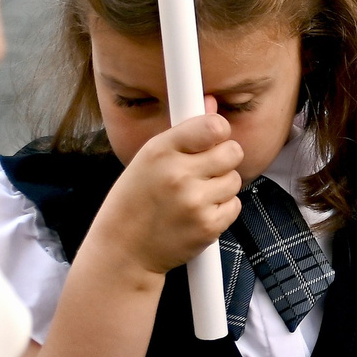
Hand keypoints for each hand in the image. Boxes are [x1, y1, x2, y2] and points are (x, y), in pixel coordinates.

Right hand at [94, 113, 243, 281]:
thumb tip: (212, 103)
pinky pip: (234, 205)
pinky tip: (196, 214)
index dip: (219, 131)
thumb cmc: (134, 202)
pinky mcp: (207, 226)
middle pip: (233, 151)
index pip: (213, 125)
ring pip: (235, 179)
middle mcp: (178, 174)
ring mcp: (194, 202)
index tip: (212, 139)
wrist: (122, 253)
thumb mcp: (147, 160)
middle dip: (223, 160)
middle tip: (203, 172)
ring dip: (220, 188)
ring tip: (192, 197)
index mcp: (160, 152)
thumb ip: (184, 133)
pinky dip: (221, 210)